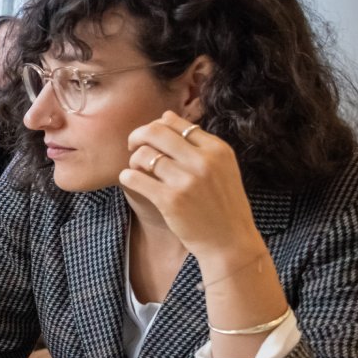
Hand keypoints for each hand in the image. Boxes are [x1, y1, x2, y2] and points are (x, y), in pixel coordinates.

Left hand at [119, 111, 261, 262]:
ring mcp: (187, 180)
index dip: (156, 126)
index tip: (150, 137)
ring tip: (137, 169)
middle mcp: (204, 161)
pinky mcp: (171, 200)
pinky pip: (135, 178)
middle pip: (156, 132)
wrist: (230, 240)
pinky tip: (130, 180)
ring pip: (144, 154)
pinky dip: (127, 176)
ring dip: (134, 160)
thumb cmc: (222, 204)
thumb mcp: (221, 167)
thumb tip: (166, 116)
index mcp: (217, 149)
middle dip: (137, 135)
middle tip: (132, 145)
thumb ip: (198, 143)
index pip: (177, 123)